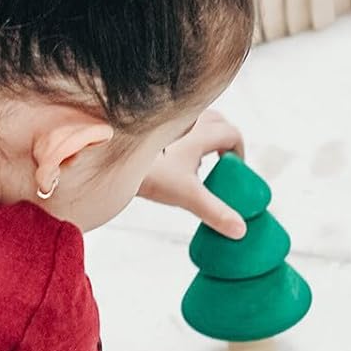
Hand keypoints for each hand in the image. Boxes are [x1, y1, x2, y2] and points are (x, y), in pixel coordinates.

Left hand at [138, 110, 247, 237]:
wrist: (110, 160)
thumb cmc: (149, 173)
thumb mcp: (187, 195)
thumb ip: (215, 212)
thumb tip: (240, 230)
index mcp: (201, 133)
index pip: (233, 135)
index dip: (239, 154)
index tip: (235, 171)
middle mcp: (188, 120)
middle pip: (218, 122)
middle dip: (226, 142)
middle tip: (223, 164)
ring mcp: (170, 120)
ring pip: (198, 120)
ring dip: (207, 136)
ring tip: (201, 161)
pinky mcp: (153, 125)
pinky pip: (178, 125)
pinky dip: (186, 136)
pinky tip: (176, 158)